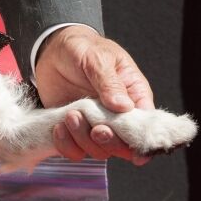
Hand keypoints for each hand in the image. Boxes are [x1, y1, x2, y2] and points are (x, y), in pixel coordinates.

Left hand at [35, 25, 154, 163]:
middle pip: (122, 146)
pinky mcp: (73, 131)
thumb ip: (110, 83)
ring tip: (71, 116)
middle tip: (96, 128)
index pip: (146, 126)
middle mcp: (116, 117)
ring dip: (83, 140)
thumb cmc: (84, 50)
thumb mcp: (99, 59)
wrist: (54, 51)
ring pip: (97, 151)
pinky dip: (66, 145)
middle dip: (109, 142)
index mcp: (134, 97)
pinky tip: (59, 128)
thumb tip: (124, 107)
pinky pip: (73, 150)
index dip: (142, 142)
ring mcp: (94, 126)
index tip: (131, 148)